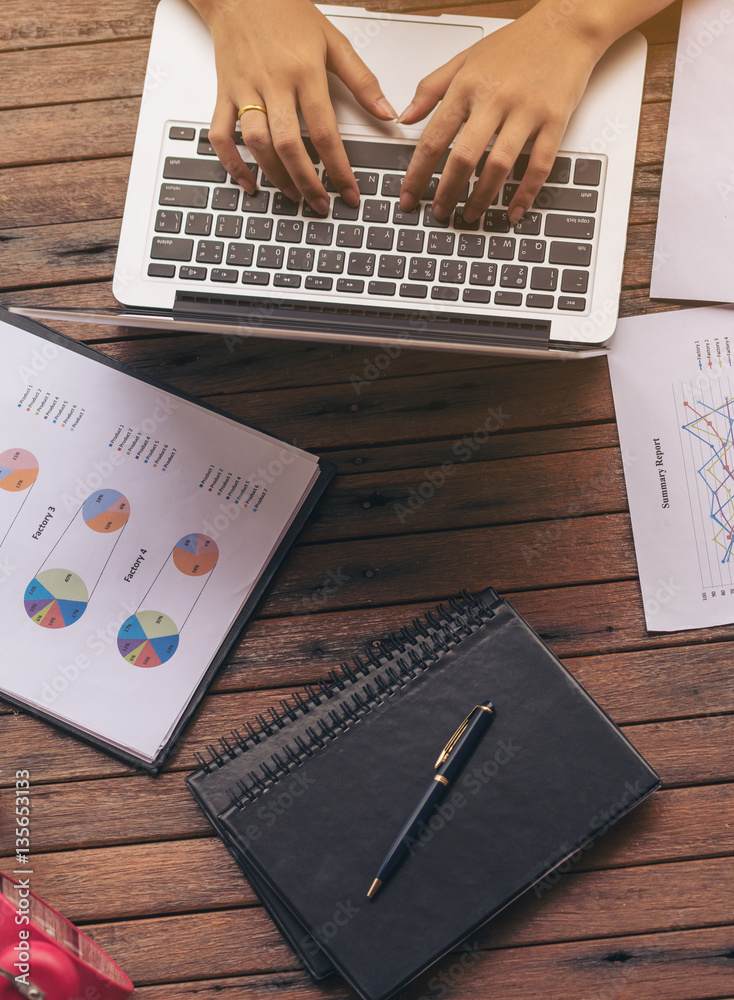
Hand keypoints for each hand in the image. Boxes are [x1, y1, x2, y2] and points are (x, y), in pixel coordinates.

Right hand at [195, 0, 396, 211]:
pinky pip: (220, 134)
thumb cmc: (286, 11)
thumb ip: (361, 80)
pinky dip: (232, 162)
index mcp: (304, 71)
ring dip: (276, 176)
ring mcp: (245, 90)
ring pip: (257, 143)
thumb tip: (387, 113)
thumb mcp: (332, 40)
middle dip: (307, 182)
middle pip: (289, 145)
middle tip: (321, 205)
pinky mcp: (224, 92)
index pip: (325, 131)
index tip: (349, 192)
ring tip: (294, 195)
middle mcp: (273, 83)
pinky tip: (249, 182)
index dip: (338, 168)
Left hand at [398, 6, 601, 224]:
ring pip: (498, 165)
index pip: (433, 138)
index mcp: (468, 85)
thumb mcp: (465, 58)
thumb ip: (431, 88)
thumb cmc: (516, 43)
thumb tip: (404, 117)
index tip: (409, 198)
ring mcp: (526, 110)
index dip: (417, 174)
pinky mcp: (554, 119)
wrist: (566, 25)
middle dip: (447, 192)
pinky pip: (538, 165)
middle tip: (439, 214)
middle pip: (463, 157)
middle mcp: (494, 98)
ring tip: (470, 215)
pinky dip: (525, 193)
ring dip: (482, 198)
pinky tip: (513, 212)